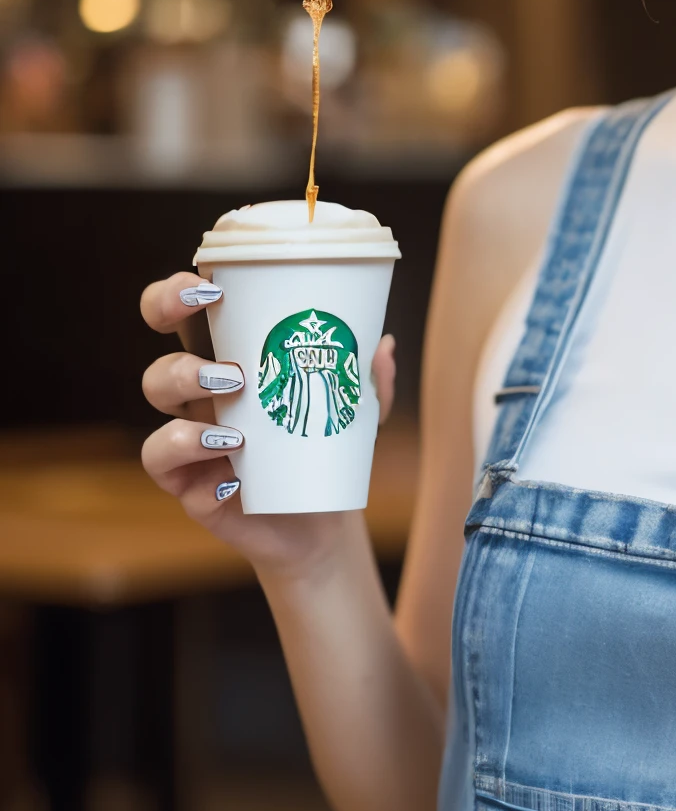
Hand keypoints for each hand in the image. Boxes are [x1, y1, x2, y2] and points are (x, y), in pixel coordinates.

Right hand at [139, 271, 396, 578]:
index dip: (175, 296)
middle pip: (159, 364)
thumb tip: (383, 346)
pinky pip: (165, 466)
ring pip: (157, 409)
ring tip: (236, 424)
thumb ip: (370, 383)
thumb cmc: (326, 450)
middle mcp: (199, 402)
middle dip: (178, 361)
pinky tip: (232, 473)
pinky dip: (192, 460)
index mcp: (230, 367)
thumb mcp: (357, 415)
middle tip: (229, 369)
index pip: (181, 319)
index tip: (209, 288)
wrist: (321, 522)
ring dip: (189, 405)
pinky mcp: (189, 487)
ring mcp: (190, 444)